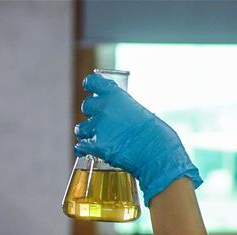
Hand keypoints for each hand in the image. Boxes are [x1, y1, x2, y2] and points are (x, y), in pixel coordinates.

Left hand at [75, 73, 201, 205]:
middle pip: (86, 106)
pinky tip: (86, 150)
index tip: (89, 87)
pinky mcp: (96, 146)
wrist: (156, 152)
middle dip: (92, 114)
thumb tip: (116, 116)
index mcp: (115, 95)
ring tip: (96, 138)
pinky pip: (81, 146)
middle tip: (100, 122)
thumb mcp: (139, 111)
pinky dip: (83, 149)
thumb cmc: (154, 133)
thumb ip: (122, 109)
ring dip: (87, 132)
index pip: (93, 82)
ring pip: (81, 128)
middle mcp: (104, 108)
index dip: (90, 84)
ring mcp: (98, 128)